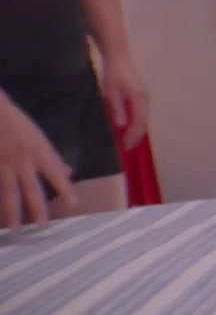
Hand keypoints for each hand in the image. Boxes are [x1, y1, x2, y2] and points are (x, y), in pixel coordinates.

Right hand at [0, 94, 75, 230]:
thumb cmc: (17, 123)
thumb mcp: (40, 137)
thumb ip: (52, 157)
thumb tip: (68, 172)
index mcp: (39, 150)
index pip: (55, 172)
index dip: (65, 187)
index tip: (73, 203)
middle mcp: (22, 160)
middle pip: (30, 188)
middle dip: (37, 208)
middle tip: (42, 226)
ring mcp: (3, 165)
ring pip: (8, 193)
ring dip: (12, 212)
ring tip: (14, 229)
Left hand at [101, 55, 149, 149]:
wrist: (118, 58)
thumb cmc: (113, 75)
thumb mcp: (112, 93)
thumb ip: (118, 110)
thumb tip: (123, 126)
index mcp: (139, 98)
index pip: (139, 122)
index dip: (133, 135)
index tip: (126, 146)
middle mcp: (145, 99)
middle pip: (145, 121)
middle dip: (137, 135)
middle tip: (128, 147)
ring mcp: (145, 97)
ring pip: (144, 118)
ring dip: (138, 130)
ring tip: (129, 141)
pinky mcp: (141, 96)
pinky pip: (142, 113)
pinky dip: (138, 123)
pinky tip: (130, 127)